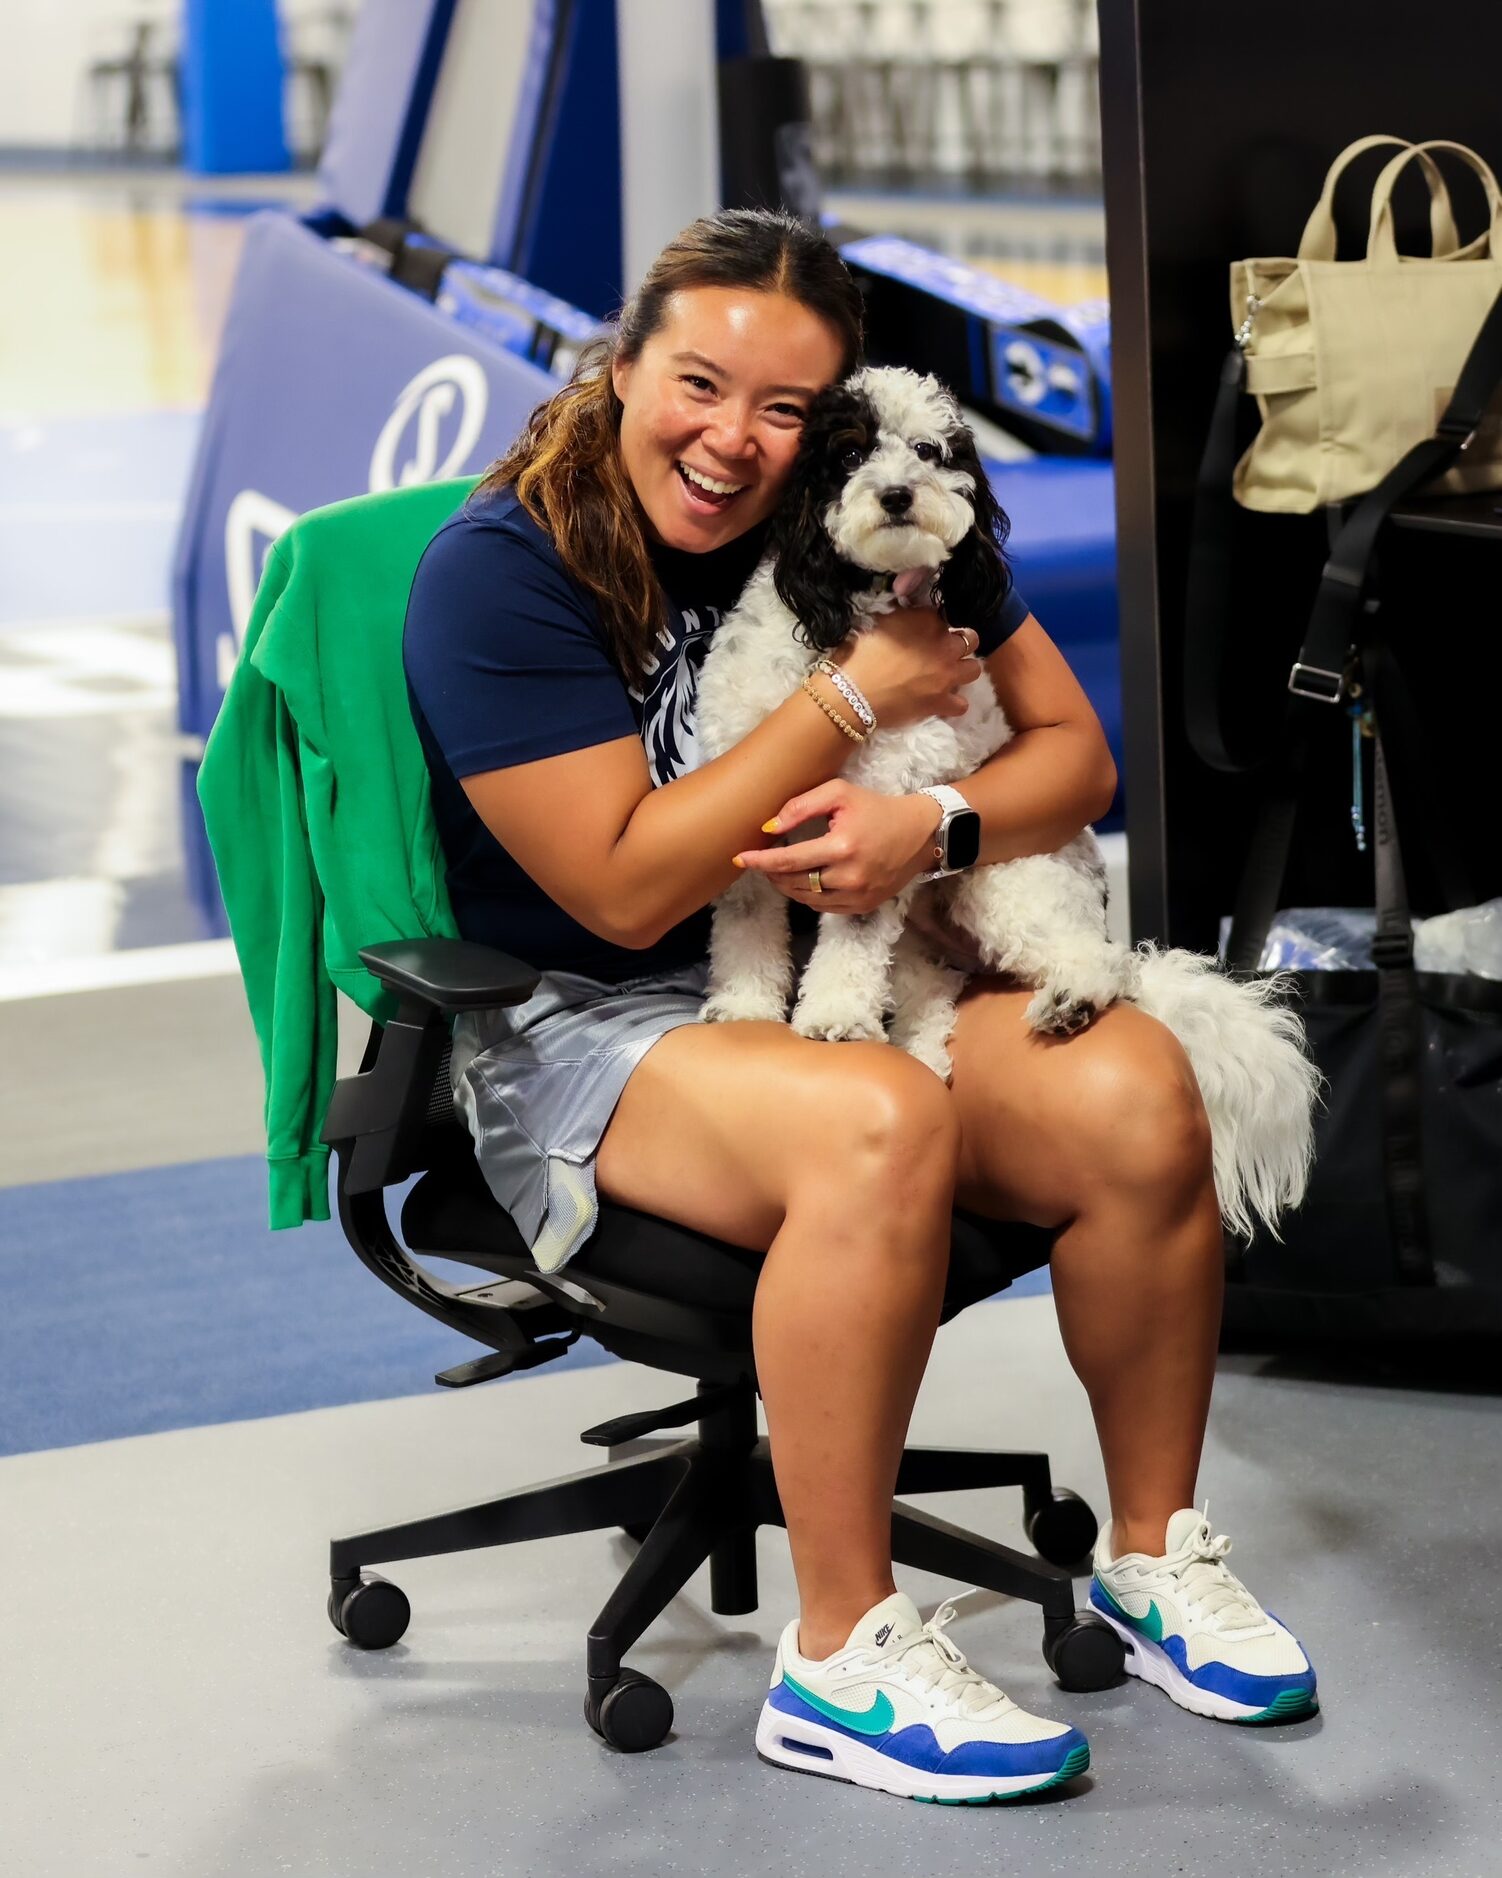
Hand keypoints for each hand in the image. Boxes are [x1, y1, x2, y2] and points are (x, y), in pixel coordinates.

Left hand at [732, 780, 942, 914]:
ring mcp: (858, 896)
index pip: (789, 860)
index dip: (760, 861)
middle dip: (771, 873)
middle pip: (794, 883)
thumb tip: (769, 828)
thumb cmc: (876, 808)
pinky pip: (824, 908)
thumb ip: (801, 806)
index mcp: (842, 846)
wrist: (921, 833)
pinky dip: (808, 896)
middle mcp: (850, 877)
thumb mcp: (840, 793)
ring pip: (806, 899)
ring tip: (779, 871)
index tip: (739, 858)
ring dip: (787, 886)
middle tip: (759, 862)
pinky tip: (804, 881)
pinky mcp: (864, 906)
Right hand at [838, 607, 981, 729]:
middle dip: (960, 642)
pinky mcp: (941, 702)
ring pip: (974, 668)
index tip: (924, 631)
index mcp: (927, 620)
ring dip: (963, 669)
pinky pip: (962, 704)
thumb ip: (900, 616)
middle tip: (943, 651)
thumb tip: (907, 612)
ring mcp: (946, 675)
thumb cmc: (858, 654)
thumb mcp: (878, 622)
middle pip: (970, 638)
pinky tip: (943, 701)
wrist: (852, 693)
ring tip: (947, 674)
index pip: (942, 615)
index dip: (934, 624)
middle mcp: (944, 645)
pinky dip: (954, 703)